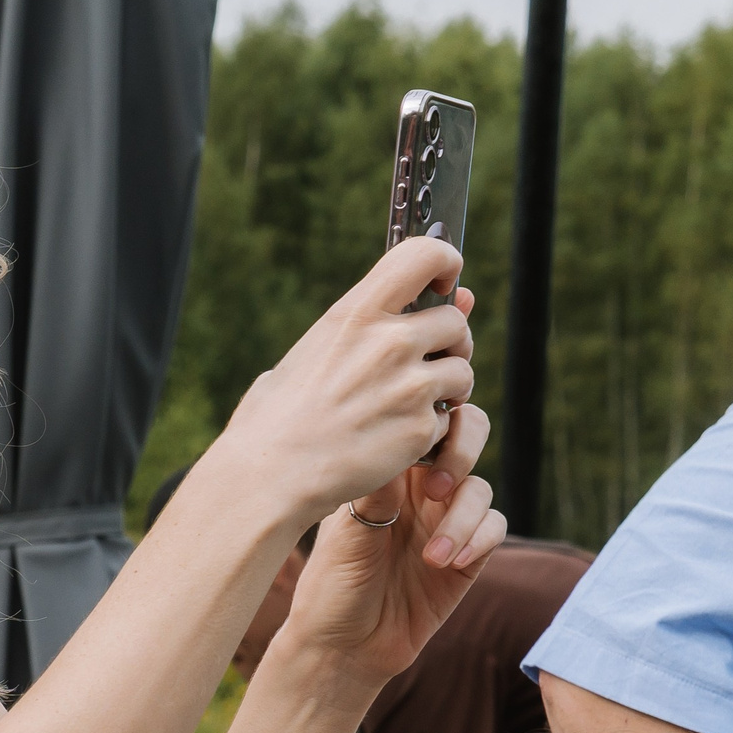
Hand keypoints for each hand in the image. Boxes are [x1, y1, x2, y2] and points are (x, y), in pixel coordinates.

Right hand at [210, 237, 476, 527]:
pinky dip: (430, 433)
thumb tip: (390, 319)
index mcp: (353, 314)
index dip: (445, 263)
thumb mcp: (306, 355)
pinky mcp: (420, 428)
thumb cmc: (273, 420)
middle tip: (424, 366)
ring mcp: (409, 386)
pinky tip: (394, 442)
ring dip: (447, 390)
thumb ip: (354, 333)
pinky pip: (449, 421)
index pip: (425, 255)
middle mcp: (389, 342)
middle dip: (448, 343)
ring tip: (407, 408)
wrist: (269, 477)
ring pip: (463, 372)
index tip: (443, 282)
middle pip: (456, 320)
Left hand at [275, 402, 506, 688]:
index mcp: (385, 471)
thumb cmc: (332, 586)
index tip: (419, 442)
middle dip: (464, 449)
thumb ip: (375, 492)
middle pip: (466, 435)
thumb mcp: (344, 536)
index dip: (430, 417)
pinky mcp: (469, 553)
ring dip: (463, 517)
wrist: (344, 646)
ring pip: (480, 487)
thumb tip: (400, 443)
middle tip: (440, 484)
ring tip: (432, 555)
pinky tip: (447, 563)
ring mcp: (446, 518)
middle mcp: (419, 487)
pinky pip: (494, 527)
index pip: (419, 422)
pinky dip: (478, 540)